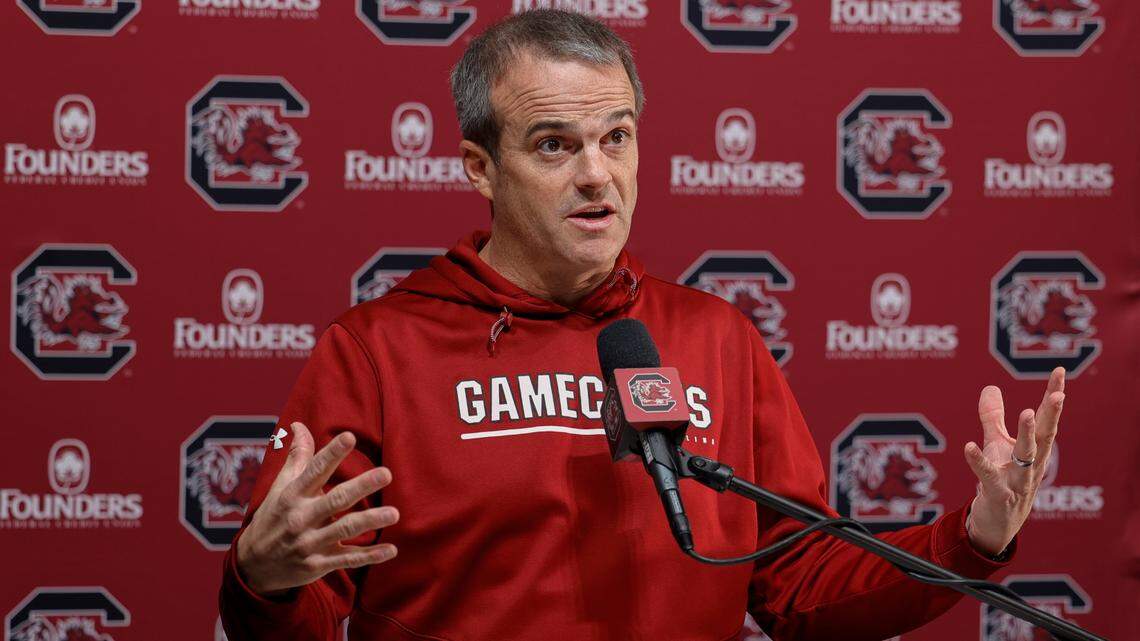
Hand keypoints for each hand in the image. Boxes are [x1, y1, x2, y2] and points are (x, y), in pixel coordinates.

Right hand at [235, 422, 398, 595]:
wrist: (254, 566)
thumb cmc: (273, 517)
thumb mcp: (280, 487)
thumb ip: (297, 457)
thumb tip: (299, 425)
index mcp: (293, 495)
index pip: (314, 470)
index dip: (332, 453)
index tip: (349, 437)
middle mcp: (301, 517)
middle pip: (336, 499)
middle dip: (361, 486)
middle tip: (386, 474)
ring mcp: (310, 542)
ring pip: (344, 529)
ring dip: (371, 521)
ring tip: (394, 513)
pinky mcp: (318, 564)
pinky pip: (348, 560)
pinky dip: (370, 556)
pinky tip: (391, 550)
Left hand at [963, 367, 1064, 556]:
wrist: (998, 523)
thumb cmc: (1001, 480)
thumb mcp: (997, 445)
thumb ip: (993, 418)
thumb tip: (990, 387)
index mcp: (1035, 449)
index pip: (1045, 419)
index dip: (1052, 395)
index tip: (1059, 372)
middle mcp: (1032, 464)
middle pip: (1044, 435)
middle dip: (1052, 414)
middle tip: (1059, 394)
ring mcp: (1018, 480)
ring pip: (1026, 456)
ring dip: (1026, 435)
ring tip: (1025, 413)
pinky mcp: (999, 494)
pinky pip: (989, 476)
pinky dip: (979, 461)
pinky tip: (969, 446)